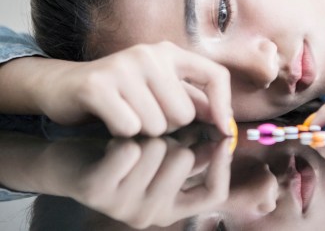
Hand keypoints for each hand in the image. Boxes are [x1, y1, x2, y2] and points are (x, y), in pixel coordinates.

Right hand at [35, 41, 232, 135]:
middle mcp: (150, 54)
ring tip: (127, 117)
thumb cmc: (123, 94)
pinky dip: (122, 133)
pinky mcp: (98, 85)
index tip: (222, 131)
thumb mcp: (161, 91)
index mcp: (171, 53)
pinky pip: (130, 127)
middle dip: (169, 127)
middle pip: (184, 113)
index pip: (215, 75)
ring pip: (158, 125)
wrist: (65, 86)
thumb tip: (227, 122)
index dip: (224, 105)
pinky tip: (110, 121)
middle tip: (146, 117)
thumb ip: (194, 101)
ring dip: (143, 132)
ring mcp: (123, 66)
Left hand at [38, 135, 232, 228]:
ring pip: (159, 148)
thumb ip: (198, 153)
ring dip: (147, 135)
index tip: (223, 136)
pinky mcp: (97, 192)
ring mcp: (123, 207)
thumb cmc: (126, 158)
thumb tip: (229, 136)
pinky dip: (124, 137)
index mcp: (172, 210)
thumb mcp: (167, 158)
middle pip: (186, 160)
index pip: (214, 193)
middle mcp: (151, 215)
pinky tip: (113, 144)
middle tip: (151, 142)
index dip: (223, 163)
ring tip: (131, 142)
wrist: (68, 165)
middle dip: (173, 139)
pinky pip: (129, 150)